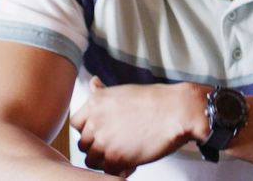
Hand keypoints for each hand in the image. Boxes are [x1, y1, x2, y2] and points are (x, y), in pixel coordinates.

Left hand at [70, 77, 207, 175]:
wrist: (177, 111)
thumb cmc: (156, 100)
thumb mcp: (123, 90)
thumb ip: (103, 93)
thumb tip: (93, 83)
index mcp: (96, 102)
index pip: (75, 124)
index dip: (87, 130)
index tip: (99, 132)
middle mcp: (95, 121)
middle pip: (82, 144)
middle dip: (96, 146)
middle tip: (114, 145)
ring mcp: (104, 140)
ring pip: (91, 160)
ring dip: (105, 160)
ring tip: (122, 155)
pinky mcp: (116, 158)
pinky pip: (107, 171)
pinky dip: (118, 170)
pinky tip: (131, 163)